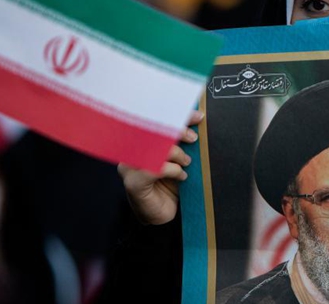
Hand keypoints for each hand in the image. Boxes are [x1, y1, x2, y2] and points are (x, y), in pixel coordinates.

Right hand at [117, 110, 202, 224]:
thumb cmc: (170, 183)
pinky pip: (155, 168)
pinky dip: (173, 170)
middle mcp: (130, 150)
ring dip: (177, 154)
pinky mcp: (133, 182)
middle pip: (153, 129)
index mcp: (140, 139)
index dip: (178, 115)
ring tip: (186, 162)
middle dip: (178, 130)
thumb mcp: (178, 157)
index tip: (199, 116)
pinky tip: (181, 176)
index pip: (157, 119)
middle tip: (193, 138)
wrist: (163, 213)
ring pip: (154, 148)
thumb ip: (180, 140)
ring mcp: (129, 166)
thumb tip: (198, 121)